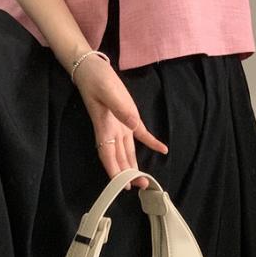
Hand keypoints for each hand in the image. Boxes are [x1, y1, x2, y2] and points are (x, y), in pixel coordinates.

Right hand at [72, 47, 166, 185]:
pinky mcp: (129, 118)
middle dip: (127, 174)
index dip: (114, 171)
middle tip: (139, 186)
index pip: (108, 155)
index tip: (121, 185)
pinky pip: (142, 135)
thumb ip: (119, 109)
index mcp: (104, 128)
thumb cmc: (95, 80)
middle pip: (119, 158)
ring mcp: (121, 126)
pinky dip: (152, 143)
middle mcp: (112, 132)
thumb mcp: (106, 92)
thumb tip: (132, 125)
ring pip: (129, 152)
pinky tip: (162, 150)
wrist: (93, 70)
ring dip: (135, 166)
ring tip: (144, 181)